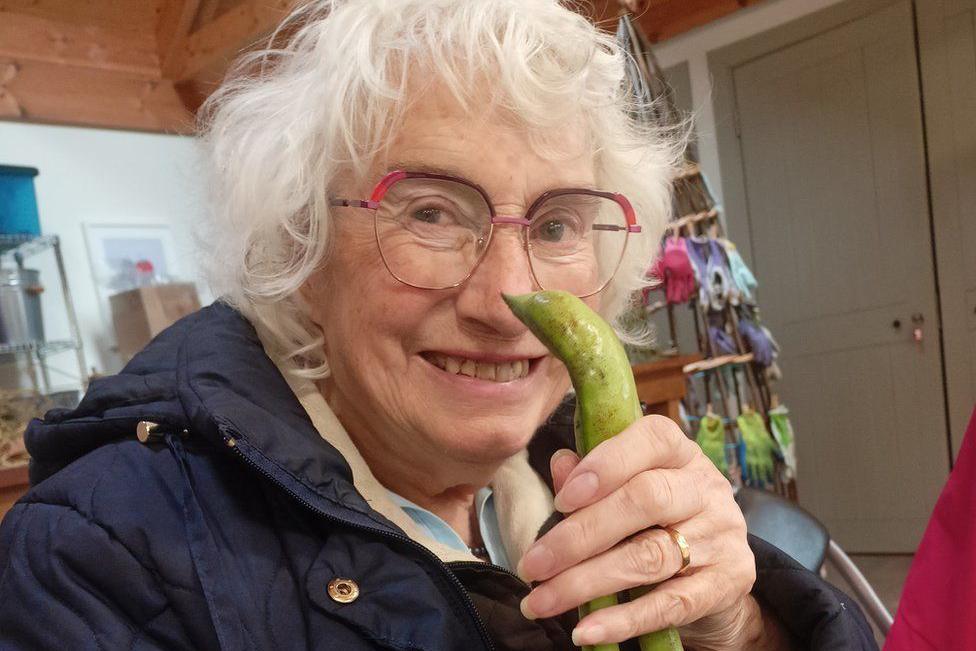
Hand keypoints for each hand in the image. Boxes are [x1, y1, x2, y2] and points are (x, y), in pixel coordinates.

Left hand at [518, 415, 777, 648]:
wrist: (716, 573)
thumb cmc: (657, 520)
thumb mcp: (629, 489)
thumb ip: (594, 477)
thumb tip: (561, 464)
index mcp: (680, 453)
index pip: (652, 439)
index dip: (605, 465)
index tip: (561, 500)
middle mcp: (706, 488)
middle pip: (645, 501)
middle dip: (579, 536)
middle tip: (532, 565)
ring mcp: (720, 536)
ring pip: (650, 556)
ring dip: (586, 582)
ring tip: (542, 600)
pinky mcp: (726, 583)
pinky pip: (670, 604)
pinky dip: (623, 620)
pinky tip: (585, 631)